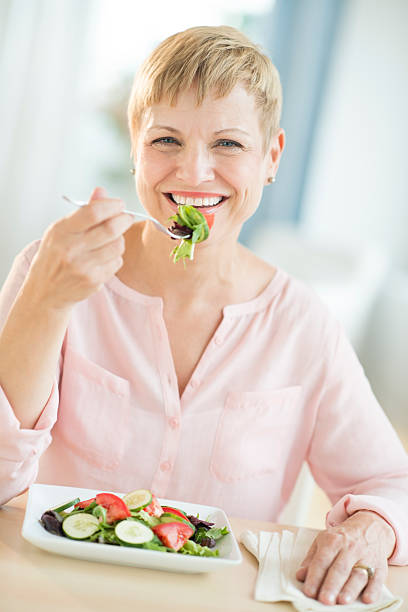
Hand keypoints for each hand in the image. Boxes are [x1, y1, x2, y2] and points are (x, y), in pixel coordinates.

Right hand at [26, 187, 133, 309]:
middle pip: (110, 229)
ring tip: (111, 240)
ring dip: (120, 240)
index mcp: (61, 231)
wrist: (45, 291)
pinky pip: (116, 263)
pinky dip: (115, 257)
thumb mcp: (61, 231)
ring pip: (118, 246)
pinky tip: (104, 258)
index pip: (93, 212)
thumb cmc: (55, 256)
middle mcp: (71, 249)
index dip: (112, 206)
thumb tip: (102, 190)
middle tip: (127, 218)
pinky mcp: (93, 281)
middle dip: (124, 220)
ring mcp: (82, 267)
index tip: (120, 204)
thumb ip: (83, 212)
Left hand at [296, 510, 395, 604]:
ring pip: (358, 574)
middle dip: (331, 585)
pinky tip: (367, 599)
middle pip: (340, 569)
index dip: (315, 576)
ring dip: (351, 589)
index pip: (322, 560)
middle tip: (324, 600)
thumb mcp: (323, 540)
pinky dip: (373, 590)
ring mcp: (366, 557)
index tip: (308, 592)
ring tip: (342, 601)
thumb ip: (311, 559)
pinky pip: (377, 579)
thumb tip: (300, 576)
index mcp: (333, 541)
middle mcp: (350, 548)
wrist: (370, 525)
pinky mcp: (380, 566)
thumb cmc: (343, 537)